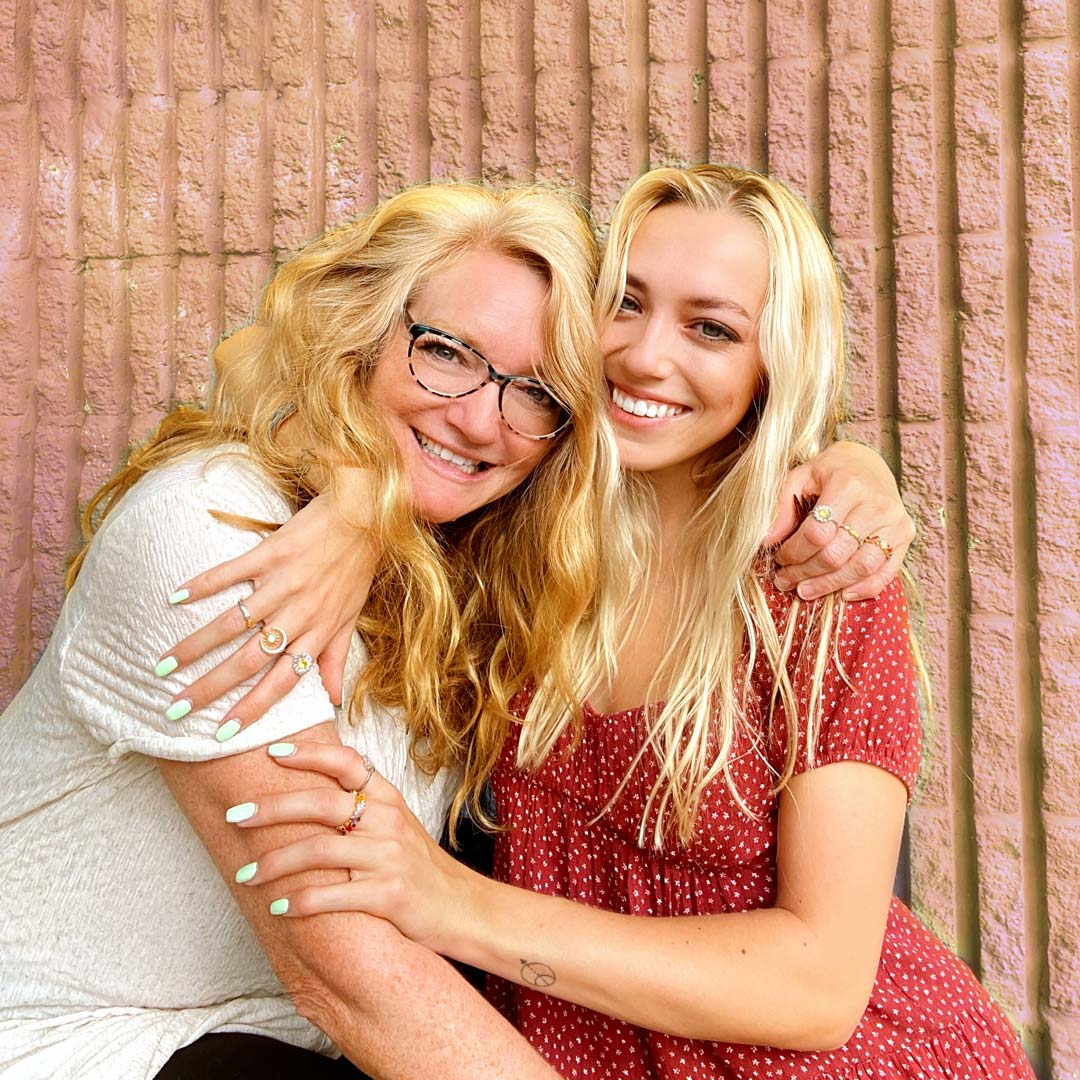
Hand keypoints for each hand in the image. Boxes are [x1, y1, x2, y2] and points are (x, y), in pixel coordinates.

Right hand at [157, 475, 379, 736]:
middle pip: (247, 661)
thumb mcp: (350, 618)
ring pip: (232, 624)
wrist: (365, 516)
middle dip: (210, 689)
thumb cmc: (355, 569)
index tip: (221, 734)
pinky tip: (173, 599)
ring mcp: (282, 584)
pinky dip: (201, 586)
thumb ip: (336, 659)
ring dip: (196, 646)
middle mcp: (297, 614)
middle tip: (176, 709)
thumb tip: (334, 702)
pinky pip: (230, 573)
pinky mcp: (270, 554)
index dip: (251, 709)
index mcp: (317, 633)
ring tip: (164, 666)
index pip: (281, 683)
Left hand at [228, 742, 469, 952]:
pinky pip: (335, 896)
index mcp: (388, 798)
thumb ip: (361, 805)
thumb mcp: (396, 824)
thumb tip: (306, 788)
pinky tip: (280, 908)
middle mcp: (389, 820)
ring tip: (246, 873)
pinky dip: (302, 902)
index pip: (346, 762)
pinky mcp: (390, 894)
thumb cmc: (420, 866)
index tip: (270, 752)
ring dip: (275, 862)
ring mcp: (390, 856)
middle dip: (271, 808)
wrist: (464, 908)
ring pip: (320, 850)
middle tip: (236, 816)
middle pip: (321, 803)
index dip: (308, 754)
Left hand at [765, 441, 914, 601]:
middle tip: (786, 581)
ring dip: (830, 585)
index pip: (817, 533)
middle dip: (806, 573)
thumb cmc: (828, 473)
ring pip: (862, 567)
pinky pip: (887, 571)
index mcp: (847, 484)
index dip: (794, 553)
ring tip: (806, 591)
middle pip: (837, 554)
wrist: (867, 464)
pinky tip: (842, 594)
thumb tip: (767, 541)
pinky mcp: (906, 534)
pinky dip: (864, 588)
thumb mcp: (799, 478)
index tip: (780, 559)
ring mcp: (895, 521)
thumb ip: (780, 507)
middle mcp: (876, 504)